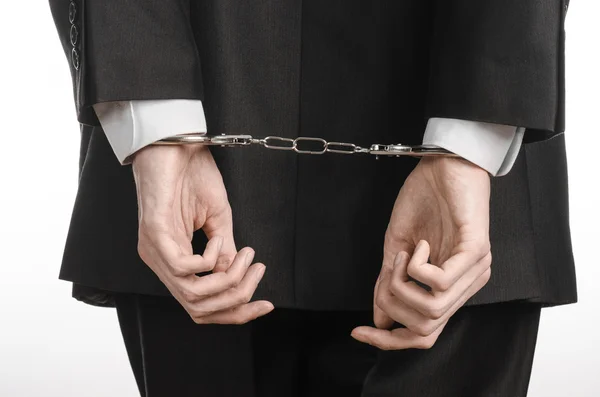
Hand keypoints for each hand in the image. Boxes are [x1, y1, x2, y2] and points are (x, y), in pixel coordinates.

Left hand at [132, 144, 273, 323]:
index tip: (265, 304)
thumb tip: (235, 278)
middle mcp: (160, 262)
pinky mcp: (154, 233)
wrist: (175, 143)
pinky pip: (185, 267)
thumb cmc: (192, 176)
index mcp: (173, 261)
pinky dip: (210, 258)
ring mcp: (154, 250)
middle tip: (257, 271)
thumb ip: (224, 252)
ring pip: (192, 294)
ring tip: (243, 255)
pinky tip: (218, 238)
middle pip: (197, 309)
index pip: (200, 306)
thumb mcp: (217, 220)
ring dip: (227, 278)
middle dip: (236, 299)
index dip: (234, 313)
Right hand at [352, 157, 491, 348]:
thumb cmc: (425, 200)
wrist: (445, 163)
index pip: (426, 334)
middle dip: (391, 307)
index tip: (359, 331)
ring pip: (431, 310)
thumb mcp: (398, 246)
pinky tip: (419, 244)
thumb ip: (389, 284)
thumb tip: (379, 321)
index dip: (390, 341)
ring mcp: (474, 270)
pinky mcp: (476, 251)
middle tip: (386, 272)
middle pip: (425, 330)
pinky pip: (438, 282)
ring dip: (401, 284)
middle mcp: (467, 285)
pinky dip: (416, 266)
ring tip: (402, 253)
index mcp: (451, 287)